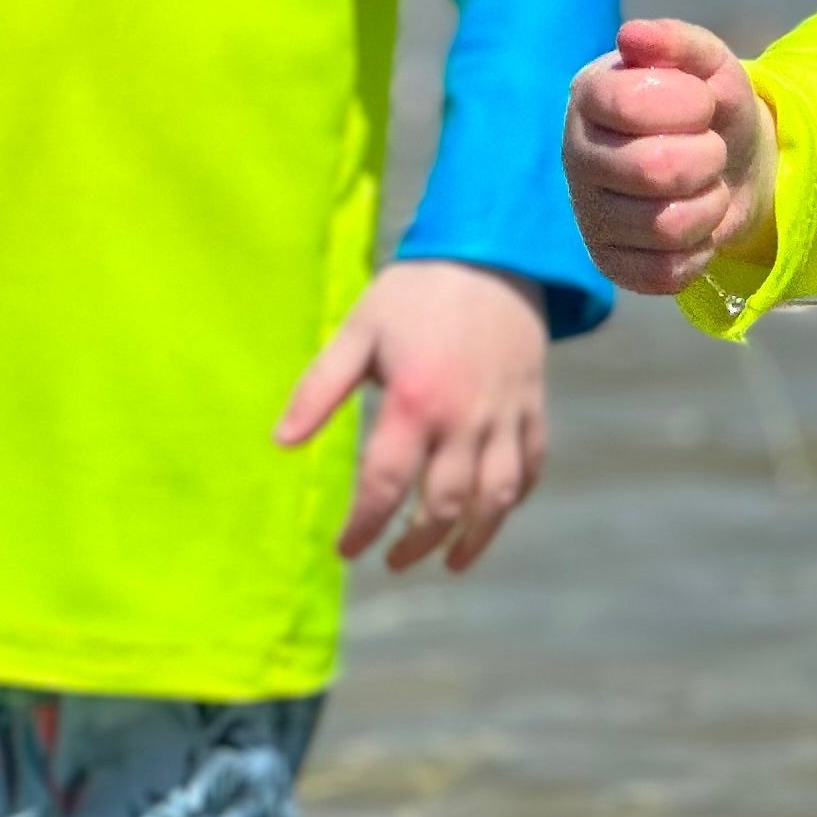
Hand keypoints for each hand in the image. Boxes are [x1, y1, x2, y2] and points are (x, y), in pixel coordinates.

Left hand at [274, 259, 549, 572]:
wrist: (494, 256)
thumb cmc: (415, 295)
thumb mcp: (356, 332)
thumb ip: (319, 390)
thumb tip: (283, 443)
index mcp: (414, 402)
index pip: (386, 485)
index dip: (364, 527)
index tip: (346, 550)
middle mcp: (465, 419)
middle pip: (444, 505)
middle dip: (415, 543)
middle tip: (392, 561)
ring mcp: (505, 417)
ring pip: (496, 498)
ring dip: (472, 538)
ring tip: (446, 560)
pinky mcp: (533, 408)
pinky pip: (530, 468)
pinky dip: (513, 501)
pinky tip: (491, 517)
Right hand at [562, 17, 775, 295]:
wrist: (734, 163)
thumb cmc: (711, 106)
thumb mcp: (710, 65)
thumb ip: (680, 44)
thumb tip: (634, 35)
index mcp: (591, 96)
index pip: (633, 103)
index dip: (689, 105)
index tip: (702, 102)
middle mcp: (577, 155)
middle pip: (654, 170)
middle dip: (708, 157)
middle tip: (711, 149)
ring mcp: (588, 213)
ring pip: (665, 226)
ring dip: (710, 205)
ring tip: (705, 186)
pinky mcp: (609, 262)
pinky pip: (665, 272)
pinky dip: (700, 250)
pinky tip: (695, 225)